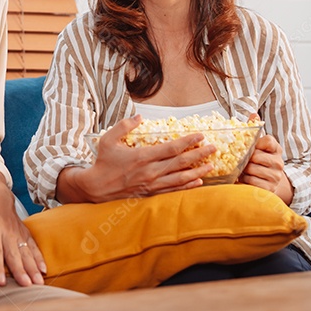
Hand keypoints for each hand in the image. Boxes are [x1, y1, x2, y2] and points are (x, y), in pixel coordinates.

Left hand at [0, 172, 44, 286]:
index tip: (1, 281)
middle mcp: (7, 230)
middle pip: (14, 253)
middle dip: (21, 270)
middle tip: (26, 285)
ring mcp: (18, 231)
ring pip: (27, 251)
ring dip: (33, 267)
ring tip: (38, 281)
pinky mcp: (24, 232)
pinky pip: (33, 246)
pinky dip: (39, 257)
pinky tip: (43, 269)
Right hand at [72, 115, 216, 202]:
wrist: (96, 188)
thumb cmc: (103, 162)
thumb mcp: (108, 139)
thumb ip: (124, 126)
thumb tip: (139, 117)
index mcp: (142, 157)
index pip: (171, 148)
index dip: (188, 141)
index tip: (200, 135)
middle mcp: (150, 171)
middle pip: (181, 162)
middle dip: (199, 155)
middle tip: (213, 148)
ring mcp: (152, 184)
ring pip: (181, 178)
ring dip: (198, 171)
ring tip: (212, 165)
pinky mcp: (151, 193)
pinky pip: (174, 190)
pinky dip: (188, 186)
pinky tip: (198, 182)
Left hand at [239, 119, 292, 204]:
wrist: (269, 182)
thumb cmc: (259, 159)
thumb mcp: (258, 144)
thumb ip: (255, 129)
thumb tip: (253, 114)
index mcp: (276, 148)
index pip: (268, 140)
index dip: (257, 143)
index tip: (251, 146)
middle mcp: (278, 162)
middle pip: (256, 156)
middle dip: (245, 158)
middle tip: (239, 159)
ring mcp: (275, 176)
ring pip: (252, 169)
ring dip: (243, 170)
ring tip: (240, 169)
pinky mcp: (270, 189)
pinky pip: (253, 182)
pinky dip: (245, 181)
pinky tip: (243, 179)